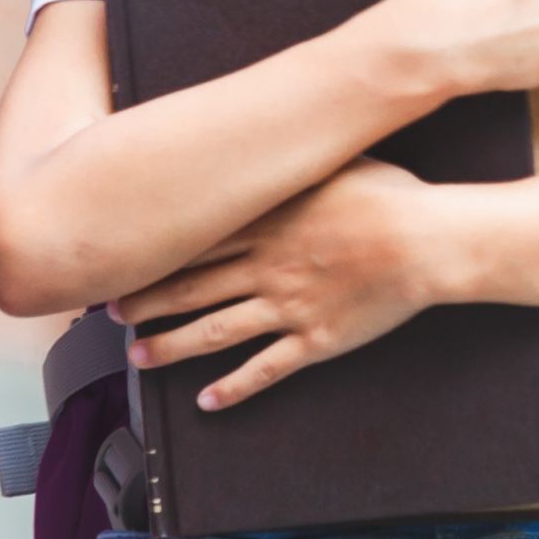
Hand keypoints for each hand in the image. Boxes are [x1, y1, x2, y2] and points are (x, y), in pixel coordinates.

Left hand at [120, 160, 444, 411]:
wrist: (427, 239)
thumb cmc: (389, 195)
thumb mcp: (334, 161)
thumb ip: (296, 159)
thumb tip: (274, 136)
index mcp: (267, 222)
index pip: (194, 242)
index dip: (152, 255)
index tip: (121, 261)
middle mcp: (267, 267)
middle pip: (192, 287)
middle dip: (146, 302)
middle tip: (112, 313)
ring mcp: (288, 307)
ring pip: (215, 332)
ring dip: (172, 346)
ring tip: (139, 358)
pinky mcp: (316, 340)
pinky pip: (266, 369)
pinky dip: (235, 388)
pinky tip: (209, 401)